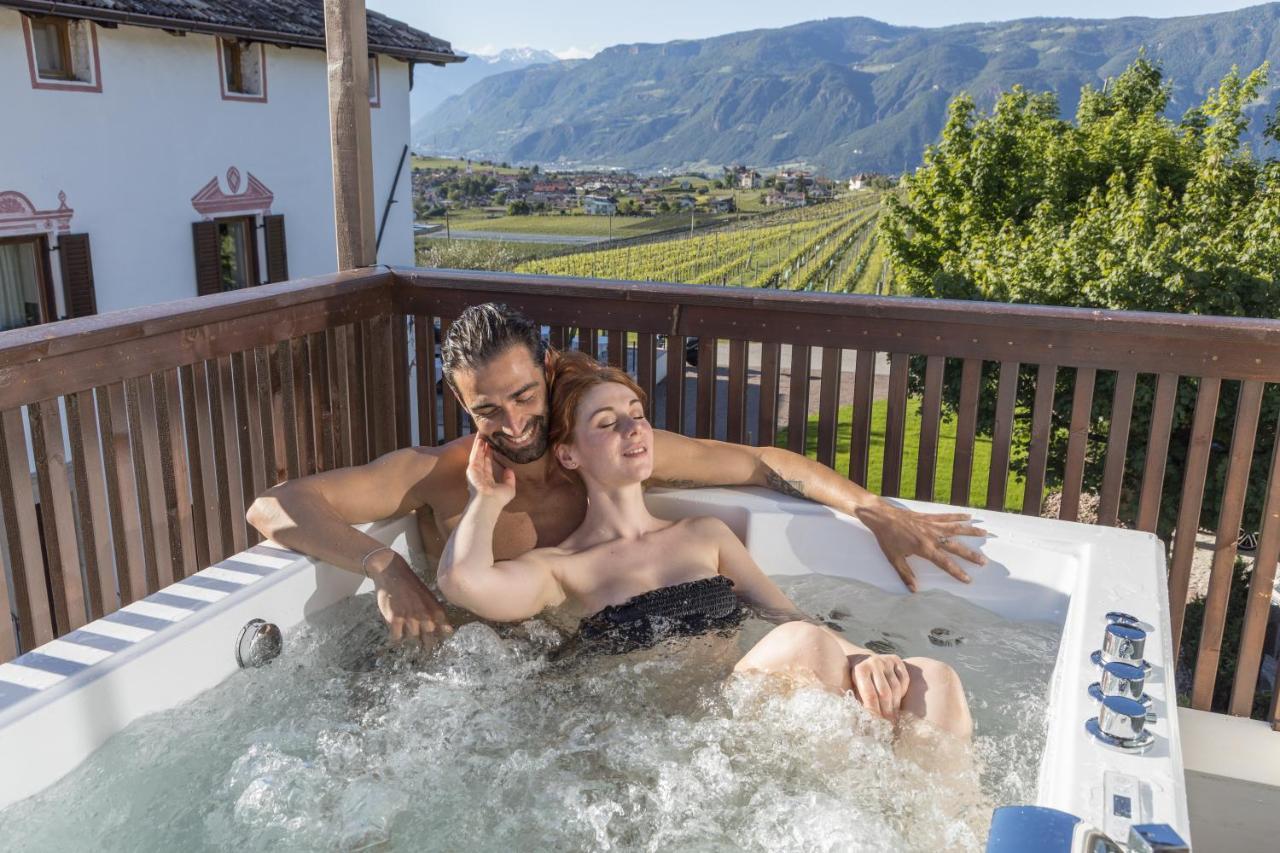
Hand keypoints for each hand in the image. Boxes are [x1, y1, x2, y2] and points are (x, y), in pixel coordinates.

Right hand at [366, 551, 453, 642]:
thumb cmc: (411, 584)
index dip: (444, 636)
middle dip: (429, 645)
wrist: (392, 573)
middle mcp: (424, 614)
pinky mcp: (394, 619)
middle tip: (427, 650)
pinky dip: (397, 640)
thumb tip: (441, 624)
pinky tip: (397, 639)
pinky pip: (397, 637)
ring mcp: (409, 617)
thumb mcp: (428, 595)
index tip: (443, 642)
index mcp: (434, 608)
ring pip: (414, 639)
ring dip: (413, 644)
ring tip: (412, 647)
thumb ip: (434, 610)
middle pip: (430, 637)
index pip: (444, 628)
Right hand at [466, 437, 516, 505]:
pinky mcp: (472, 468)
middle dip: (483, 447)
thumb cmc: (498, 499)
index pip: (487, 464)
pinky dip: (477, 446)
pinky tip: (479, 438)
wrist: (488, 502)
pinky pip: (475, 454)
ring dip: (479, 444)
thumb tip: (509, 469)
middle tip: (485, 436)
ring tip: (481, 433)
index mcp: (486, 479)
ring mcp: (474, 471)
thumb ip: (509, 479)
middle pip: (481, 457)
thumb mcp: (508, 488)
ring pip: (477, 454)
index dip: (489, 454)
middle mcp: (479, 475)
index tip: (491, 446)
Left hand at [850, 652, 909, 721]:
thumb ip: (859, 702)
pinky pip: (904, 679)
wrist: (861, 659)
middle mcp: (873, 662)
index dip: (875, 711)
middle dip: (887, 711)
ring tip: (894, 718)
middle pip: (884, 693)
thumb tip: (865, 723)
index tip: (878, 724)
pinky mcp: (896, 659)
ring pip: (895, 688)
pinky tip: (897, 701)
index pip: (870, 695)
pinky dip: (903, 691)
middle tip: (889, 725)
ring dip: (895, 705)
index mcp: (860, 670)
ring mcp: (886, 660)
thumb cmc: (857, 681)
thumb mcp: (853, 689)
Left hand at [855, 500, 987, 591]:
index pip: (945, 563)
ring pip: (955, 528)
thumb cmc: (886, 538)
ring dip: (971, 531)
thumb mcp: (894, 559)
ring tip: (985, 533)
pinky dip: (958, 516)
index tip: (968, 579)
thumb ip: (905, 574)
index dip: (957, 572)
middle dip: (971, 555)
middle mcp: (931, 536)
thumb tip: (914, 590)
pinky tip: (969, 516)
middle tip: (984, 562)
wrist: (881, 516)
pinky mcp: (928, 517)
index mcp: (924, 548)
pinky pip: (946, 516)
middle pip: (955, 547)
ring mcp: (931, 525)